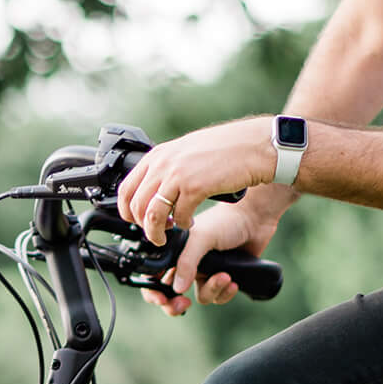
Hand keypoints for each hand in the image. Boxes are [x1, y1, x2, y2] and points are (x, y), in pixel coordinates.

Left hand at [115, 117, 275, 246]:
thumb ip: (168, 167)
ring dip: (157, 232)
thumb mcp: (187, 151)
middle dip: (143, 226)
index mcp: (158, 155)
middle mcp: (163, 164)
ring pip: (152, 215)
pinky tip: (191, 224)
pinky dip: (183, 225)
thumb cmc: (227, 148)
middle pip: (136, 205)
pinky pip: (179, 216)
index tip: (138, 221)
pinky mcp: (195, 187)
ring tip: (166, 237)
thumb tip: (155, 189)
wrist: (255, 146)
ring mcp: (177, 175)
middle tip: (155, 234)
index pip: (126, 188)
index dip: (127, 211)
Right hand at [146, 194, 287, 316]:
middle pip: (172, 295)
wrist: (254, 219)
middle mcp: (187, 264)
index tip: (162, 299)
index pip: (154, 277)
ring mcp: (205, 272)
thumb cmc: (224, 222)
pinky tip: (233, 281)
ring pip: (201, 296)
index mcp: (175, 252)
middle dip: (175, 304)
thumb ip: (187, 262)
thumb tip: (177, 289)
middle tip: (183, 304)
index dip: (153, 292)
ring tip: (225, 277)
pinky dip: (225, 293)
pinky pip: (219, 297)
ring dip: (212, 290)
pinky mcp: (223, 278)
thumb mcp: (201, 238)